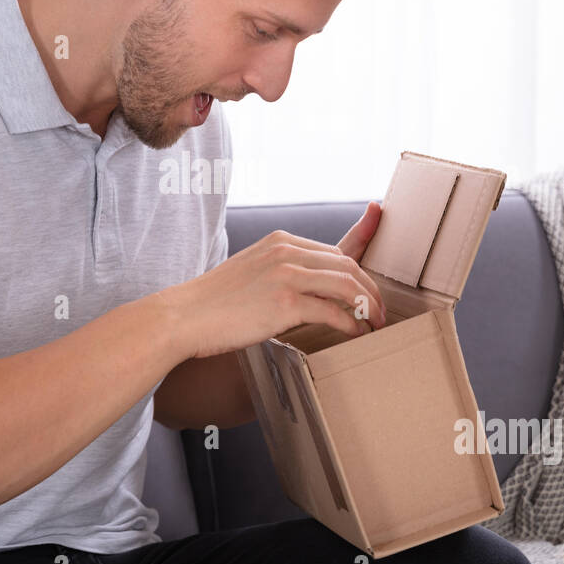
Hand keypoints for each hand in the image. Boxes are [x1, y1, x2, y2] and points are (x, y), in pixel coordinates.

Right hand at [158, 201, 385, 359]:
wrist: (183, 316)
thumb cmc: (212, 303)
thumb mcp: (249, 272)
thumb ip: (279, 272)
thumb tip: (306, 291)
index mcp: (279, 241)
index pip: (333, 246)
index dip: (364, 239)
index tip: (380, 228)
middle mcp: (286, 251)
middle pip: (346, 264)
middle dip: (370, 289)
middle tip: (381, 310)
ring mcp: (286, 274)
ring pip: (346, 284)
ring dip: (368, 306)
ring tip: (376, 323)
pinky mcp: (284, 302)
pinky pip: (333, 311)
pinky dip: (351, 323)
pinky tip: (355, 334)